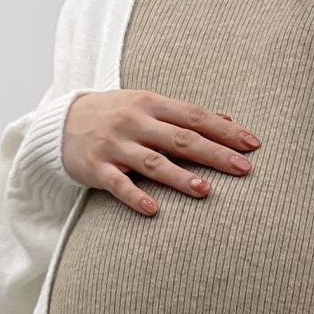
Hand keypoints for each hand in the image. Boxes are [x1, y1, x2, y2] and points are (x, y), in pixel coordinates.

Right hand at [60, 90, 260, 215]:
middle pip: (181, 139)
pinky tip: (154, 210)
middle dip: (214, 154)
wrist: (61, 123)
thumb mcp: (147, 105)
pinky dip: (136, 197)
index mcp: (151, 103)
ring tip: (206, 192)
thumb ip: (184, 115)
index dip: (224, 130)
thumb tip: (228, 120)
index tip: (252, 144)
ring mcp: (115, 146)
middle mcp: (135, 122)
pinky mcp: (97, 168)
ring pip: (153, 162)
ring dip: (180, 177)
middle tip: (244, 169)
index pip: (195, 117)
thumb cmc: (114, 115)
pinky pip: (119, 185)